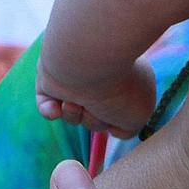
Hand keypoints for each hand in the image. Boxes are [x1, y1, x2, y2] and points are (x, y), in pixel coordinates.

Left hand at [37, 56, 156, 138]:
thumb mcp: (140, 115)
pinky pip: (48, 107)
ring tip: (76, 101)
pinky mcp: (51, 79)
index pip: (121, 111)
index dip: (120, 120)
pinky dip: (51, 111)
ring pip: (73, 114)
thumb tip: (109, 126)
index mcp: (126, 78)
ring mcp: (76, 78)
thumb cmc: (119, 86)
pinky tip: (56, 107)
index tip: (122, 109)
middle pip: (96, 117)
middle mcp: (101, 75)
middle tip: (99, 105)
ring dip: (75, 114)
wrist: (87, 60)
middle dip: (96, 120)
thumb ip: (128, 127)